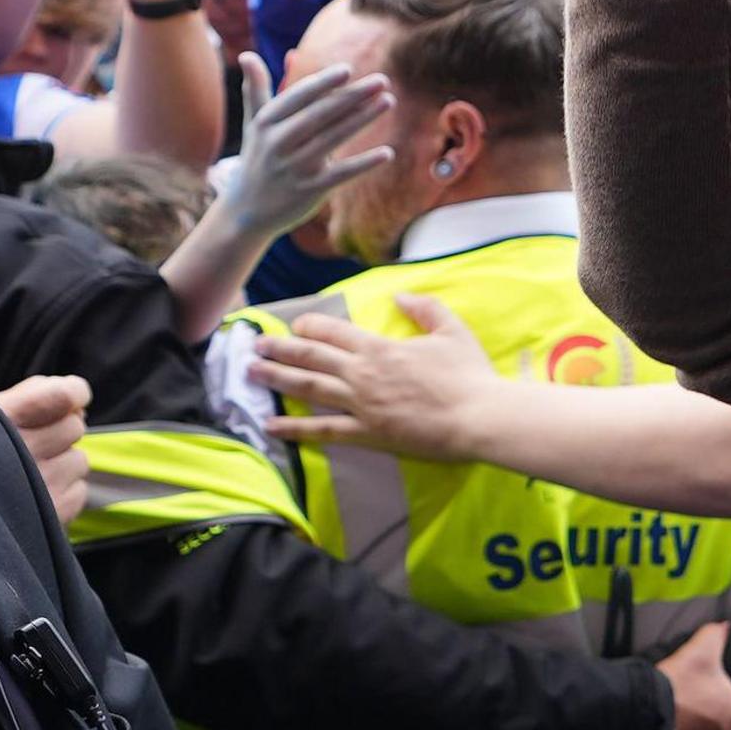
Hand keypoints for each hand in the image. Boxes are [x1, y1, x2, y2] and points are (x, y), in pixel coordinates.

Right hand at [0, 374, 91, 522]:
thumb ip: (28, 396)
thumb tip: (75, 395)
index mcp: (3, 418)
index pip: (63, 396)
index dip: (74, 393)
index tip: (73, 398)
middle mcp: (23, 450)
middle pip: (74, 427)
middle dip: (60, 431)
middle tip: (35, 442)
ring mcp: (40, 485)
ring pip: (78, 461)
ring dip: (62, 465)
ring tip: (29, 472)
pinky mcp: (50, 514)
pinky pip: (78, 492)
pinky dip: (64, 492)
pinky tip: (34, 494)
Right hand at [213, 55, 395, 243]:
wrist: (246, 209)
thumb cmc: (258, 157)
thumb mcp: (254, 124)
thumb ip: (256, 89)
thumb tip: (247, 54)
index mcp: (267, 122)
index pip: (299, 97)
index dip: (323, 84)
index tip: (348, 70)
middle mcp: (279, 143)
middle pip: (321, 115)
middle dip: (352, 96)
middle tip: (382, 80)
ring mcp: (294, 168)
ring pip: (333, 139)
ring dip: (363, 119)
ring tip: (388, 101)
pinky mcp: (310, 191)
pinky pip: (341, 174)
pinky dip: (364, 164)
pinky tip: (387, 153)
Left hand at [255, 288, 497, 459]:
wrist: (479, 417)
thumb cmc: (470, 375)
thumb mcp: (452, 331)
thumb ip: (425, 308)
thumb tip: (399, 295)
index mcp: (381, 348)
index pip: (334, 332)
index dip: (310, 327)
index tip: (294, 326)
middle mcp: (363, 374)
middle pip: (312, 357)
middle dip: (280, 349)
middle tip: (256, 344)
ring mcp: (362, 405)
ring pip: (309, 388)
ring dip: (277, 378)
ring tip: (251, 372)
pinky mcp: (367, 433)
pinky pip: (323, 430)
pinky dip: (295, 427)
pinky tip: (271, 424)